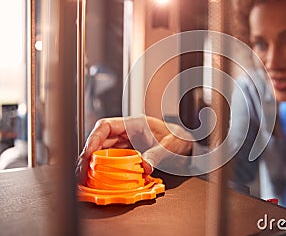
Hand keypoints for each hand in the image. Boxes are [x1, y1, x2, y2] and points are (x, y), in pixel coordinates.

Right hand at [75, 115, 192, 183]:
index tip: (87, 154)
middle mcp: (127, 132)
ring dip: (94, 163)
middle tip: (82, 172)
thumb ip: (159, 153)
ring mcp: (128, 143)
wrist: (188, 144)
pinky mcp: (130, 154)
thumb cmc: (181, 138)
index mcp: (135, 123)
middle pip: (100, 140)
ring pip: (104, 151)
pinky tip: (100, 179)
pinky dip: (105, 169)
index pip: (106, 126)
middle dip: (88, 155)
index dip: (93, 139)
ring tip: (86, 178)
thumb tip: (145, 165)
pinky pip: (113, 160)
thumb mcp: (172, 145)